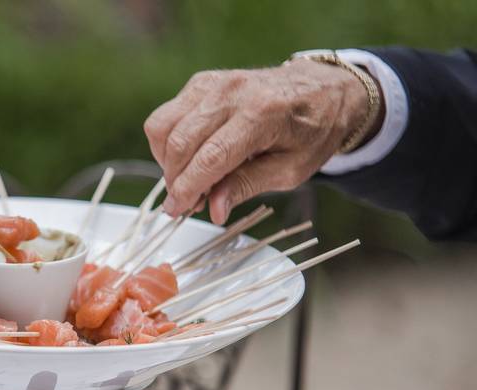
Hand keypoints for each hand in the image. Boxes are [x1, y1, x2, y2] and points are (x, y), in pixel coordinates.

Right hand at [144, 59, 376, 223]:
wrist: (323, 90)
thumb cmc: (313, 132)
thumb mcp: (291, 170)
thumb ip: (248, 185)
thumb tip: (214, 209)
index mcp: (263, 114)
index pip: (210, 157)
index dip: (187, 188)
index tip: (176, 209)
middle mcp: (233, 92)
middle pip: (181, 141)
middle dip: (174, 179)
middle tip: (184, 202)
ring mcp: (213, 83)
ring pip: (163, 125)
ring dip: (166, 160)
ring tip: (185, 179)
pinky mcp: (202, 82)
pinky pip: (166, 115)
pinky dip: (168, 142)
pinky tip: (188, 157)